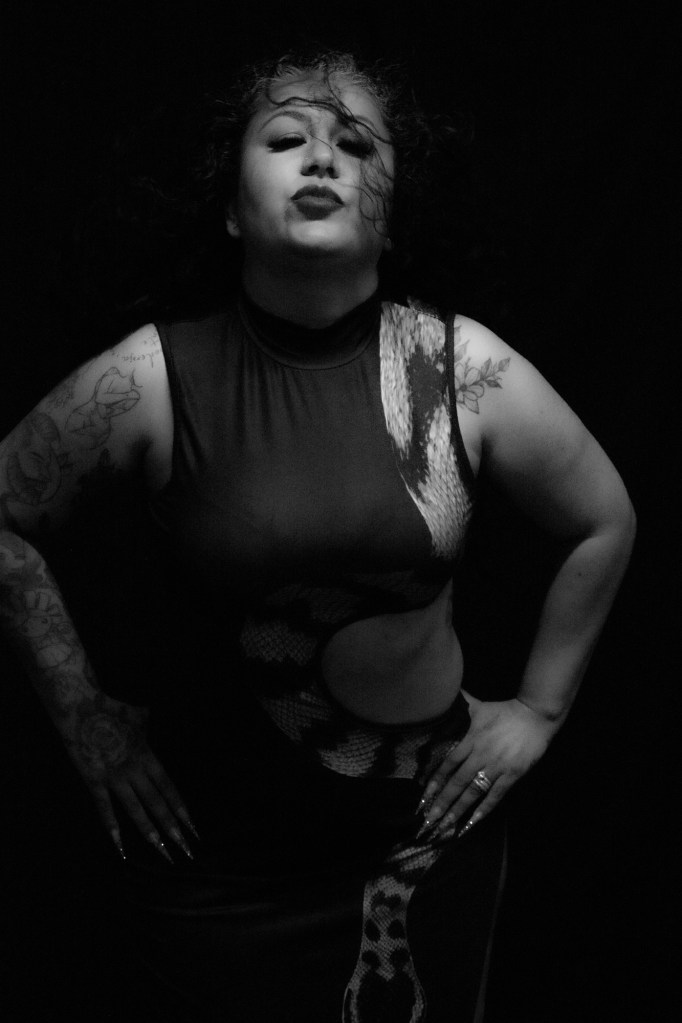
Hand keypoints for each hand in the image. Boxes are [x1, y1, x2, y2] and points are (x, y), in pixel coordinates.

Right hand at [62, 691, 198, 862]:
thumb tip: (154, 716)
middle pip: (158, 803)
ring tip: (162, 851)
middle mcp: (135, 770)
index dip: (181, 808)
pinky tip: (121, 847)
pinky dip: (112, 827)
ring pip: (136, 810)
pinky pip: (105, 808)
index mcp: (148, 756)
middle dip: (172, 827)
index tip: (193, 827)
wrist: (83, 708)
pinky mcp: (94, 780)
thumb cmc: (112, 709)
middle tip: (185, 849)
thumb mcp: (140, 716)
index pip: (169, 788)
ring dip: (150, 832)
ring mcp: (115, 777)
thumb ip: (149, 725)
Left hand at [417, 693, 556, 839]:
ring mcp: (496, 766)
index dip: (434, 780)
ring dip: (458, 810)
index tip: (422, 796)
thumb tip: (440, 694)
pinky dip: (483, 810)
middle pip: (457, 782)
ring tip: (444, 827)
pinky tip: (472, 823)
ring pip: (473, 792)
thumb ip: (459, 704)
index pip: (448, 763)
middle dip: (441, 802)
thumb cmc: (503, 711)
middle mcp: (480, 754)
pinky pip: (495, 796)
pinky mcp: (512, 775)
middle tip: (427, 820)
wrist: (535, 716)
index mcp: (470, 739)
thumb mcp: (478, 706)